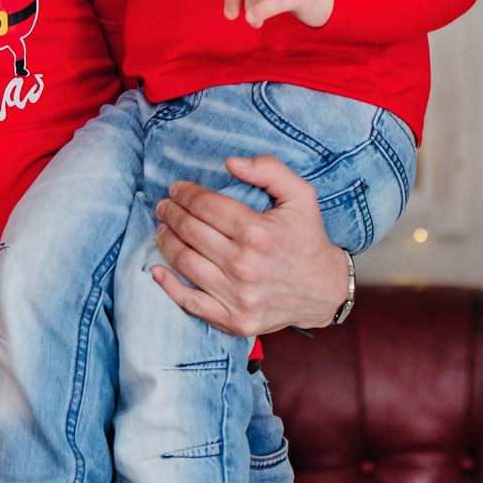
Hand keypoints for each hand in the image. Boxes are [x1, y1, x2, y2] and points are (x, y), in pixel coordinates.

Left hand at [149, 155, 350, 335]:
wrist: (325, 289)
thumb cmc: (308, 238)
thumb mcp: (301, 195)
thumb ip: (269, 170)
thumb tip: (230, 163)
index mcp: (258, 232)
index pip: (205, 206)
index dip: (185, 193)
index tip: (177, 188)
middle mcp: (245, 265)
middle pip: (190, 232)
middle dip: (171, 214)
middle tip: (164, 206)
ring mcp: (239, 296)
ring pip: (185, 263)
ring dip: (166, 241)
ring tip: (163, 228)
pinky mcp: (235, 319)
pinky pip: (191, 303)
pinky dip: (169, 287)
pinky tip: (157, 270)